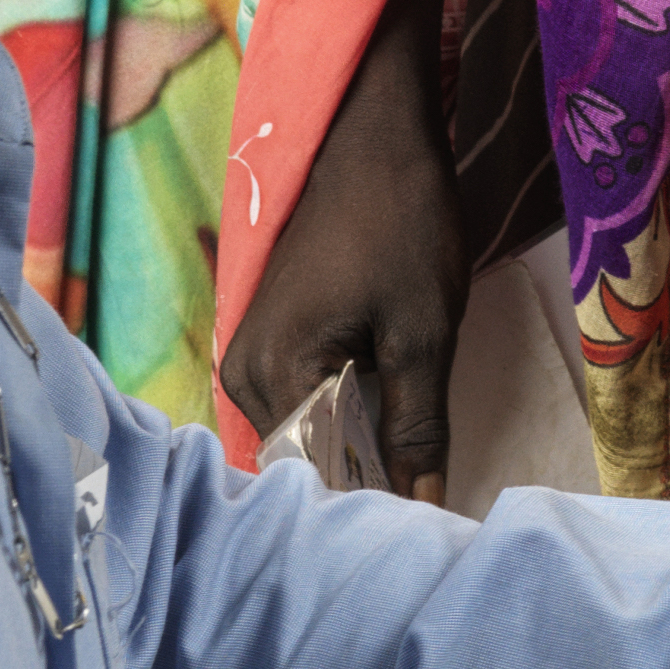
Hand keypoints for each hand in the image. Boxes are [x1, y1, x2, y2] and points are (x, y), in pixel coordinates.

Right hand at [219, 4, 464, 487]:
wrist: (373, 137)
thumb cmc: (401, 223)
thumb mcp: (424, 332)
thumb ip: (418, 427)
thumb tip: (425, 507)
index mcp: (271, 375)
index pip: (314, 478)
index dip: (372, 506)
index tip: (421, 531)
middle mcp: (240, 376)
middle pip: (303, 462)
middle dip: (364, 482)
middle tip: (429, 504)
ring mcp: (249, 357)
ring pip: (306, 435)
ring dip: (357, 452)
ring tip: (415, 469)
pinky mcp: (268, 342)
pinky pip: (304, 403)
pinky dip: (346, 418)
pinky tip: (389, 424)